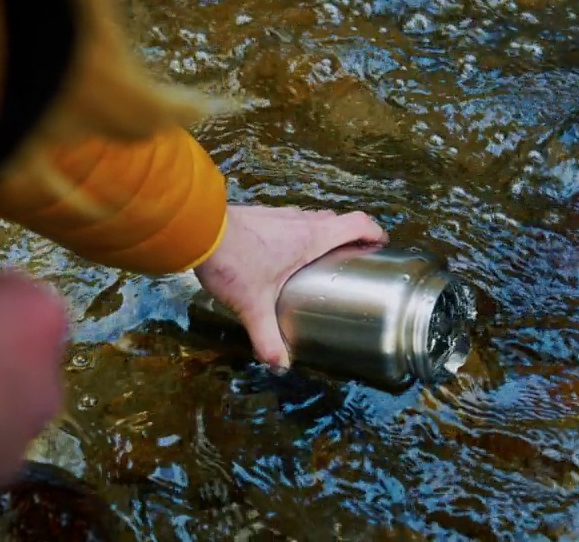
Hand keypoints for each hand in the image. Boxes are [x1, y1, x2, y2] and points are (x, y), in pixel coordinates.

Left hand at [193, 205, 387, 370]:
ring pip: (310, 219)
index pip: (356, 224)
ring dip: (320, 234)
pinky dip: (294, 233)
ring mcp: (278, 214)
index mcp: (311, 238)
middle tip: (349, 260)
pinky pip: (288, 221)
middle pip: (336, 222)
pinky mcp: (259, 214)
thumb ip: (267, 337)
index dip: (374, 232)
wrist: (197, 229)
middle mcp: (299, 221)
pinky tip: (279, 254)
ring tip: (316, 260)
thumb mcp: (253, 305)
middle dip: (348, 237)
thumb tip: (279, 364)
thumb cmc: (233, 263)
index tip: (380, 246)